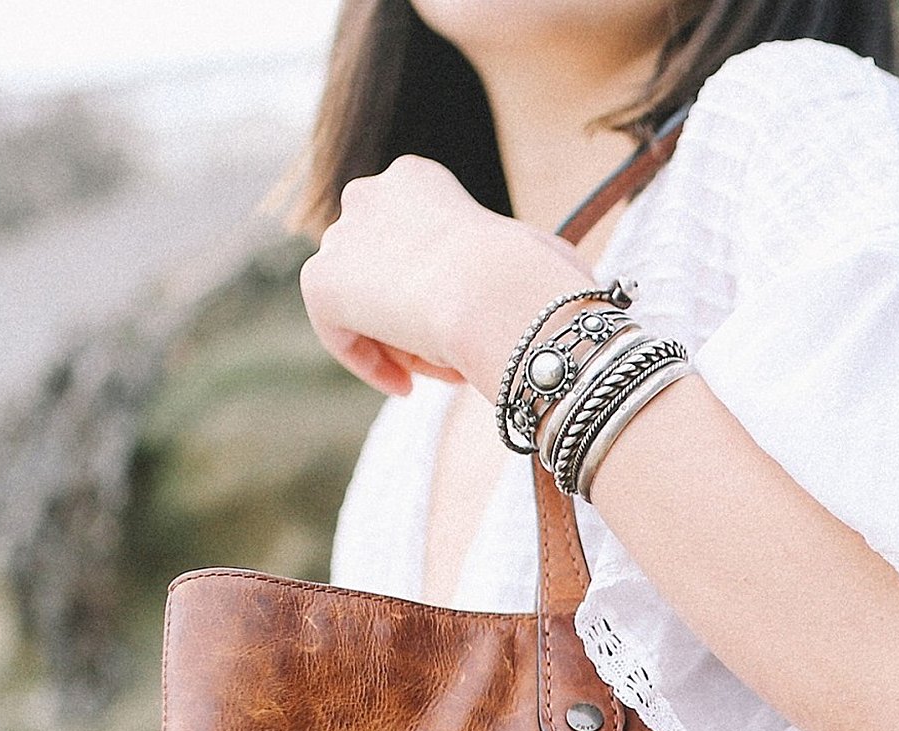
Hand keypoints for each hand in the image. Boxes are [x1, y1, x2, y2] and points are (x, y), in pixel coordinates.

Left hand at [300, 155, 594, 398]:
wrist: (492, 291)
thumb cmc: (532, 278)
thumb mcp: (545, 256)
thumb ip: (534, 261)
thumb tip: (577, 285)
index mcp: (415, 177)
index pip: (412, 241)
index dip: (439, 292)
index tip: (460, 330)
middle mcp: (368, 195)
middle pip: (384, 274)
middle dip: (414, 320)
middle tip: (450, 359)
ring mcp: (340, 238)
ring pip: (364, 307)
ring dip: (401, 345)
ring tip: (439, 374)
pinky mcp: (320, 282)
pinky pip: (338, 333)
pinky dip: (369, 363)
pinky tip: (403, 386)